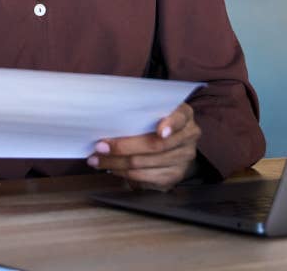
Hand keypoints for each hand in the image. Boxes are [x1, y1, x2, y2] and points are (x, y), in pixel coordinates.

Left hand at [86, 103, 200, 190]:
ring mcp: (184, 158)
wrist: (170, 141)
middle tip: (100, 146)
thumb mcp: (151, 110)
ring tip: (97, 159)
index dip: (170, 124)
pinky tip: (112, 168)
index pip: (180, 118)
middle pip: (155, 145)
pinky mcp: (174, 176)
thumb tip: (107, 119)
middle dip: (123, 147)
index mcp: (184, 115)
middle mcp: (189, 137)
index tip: (160, 132)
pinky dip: (125, 173)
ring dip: (117, 162)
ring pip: (146, 163)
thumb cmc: (153, 120)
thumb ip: (138, 112)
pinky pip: (146, 177)